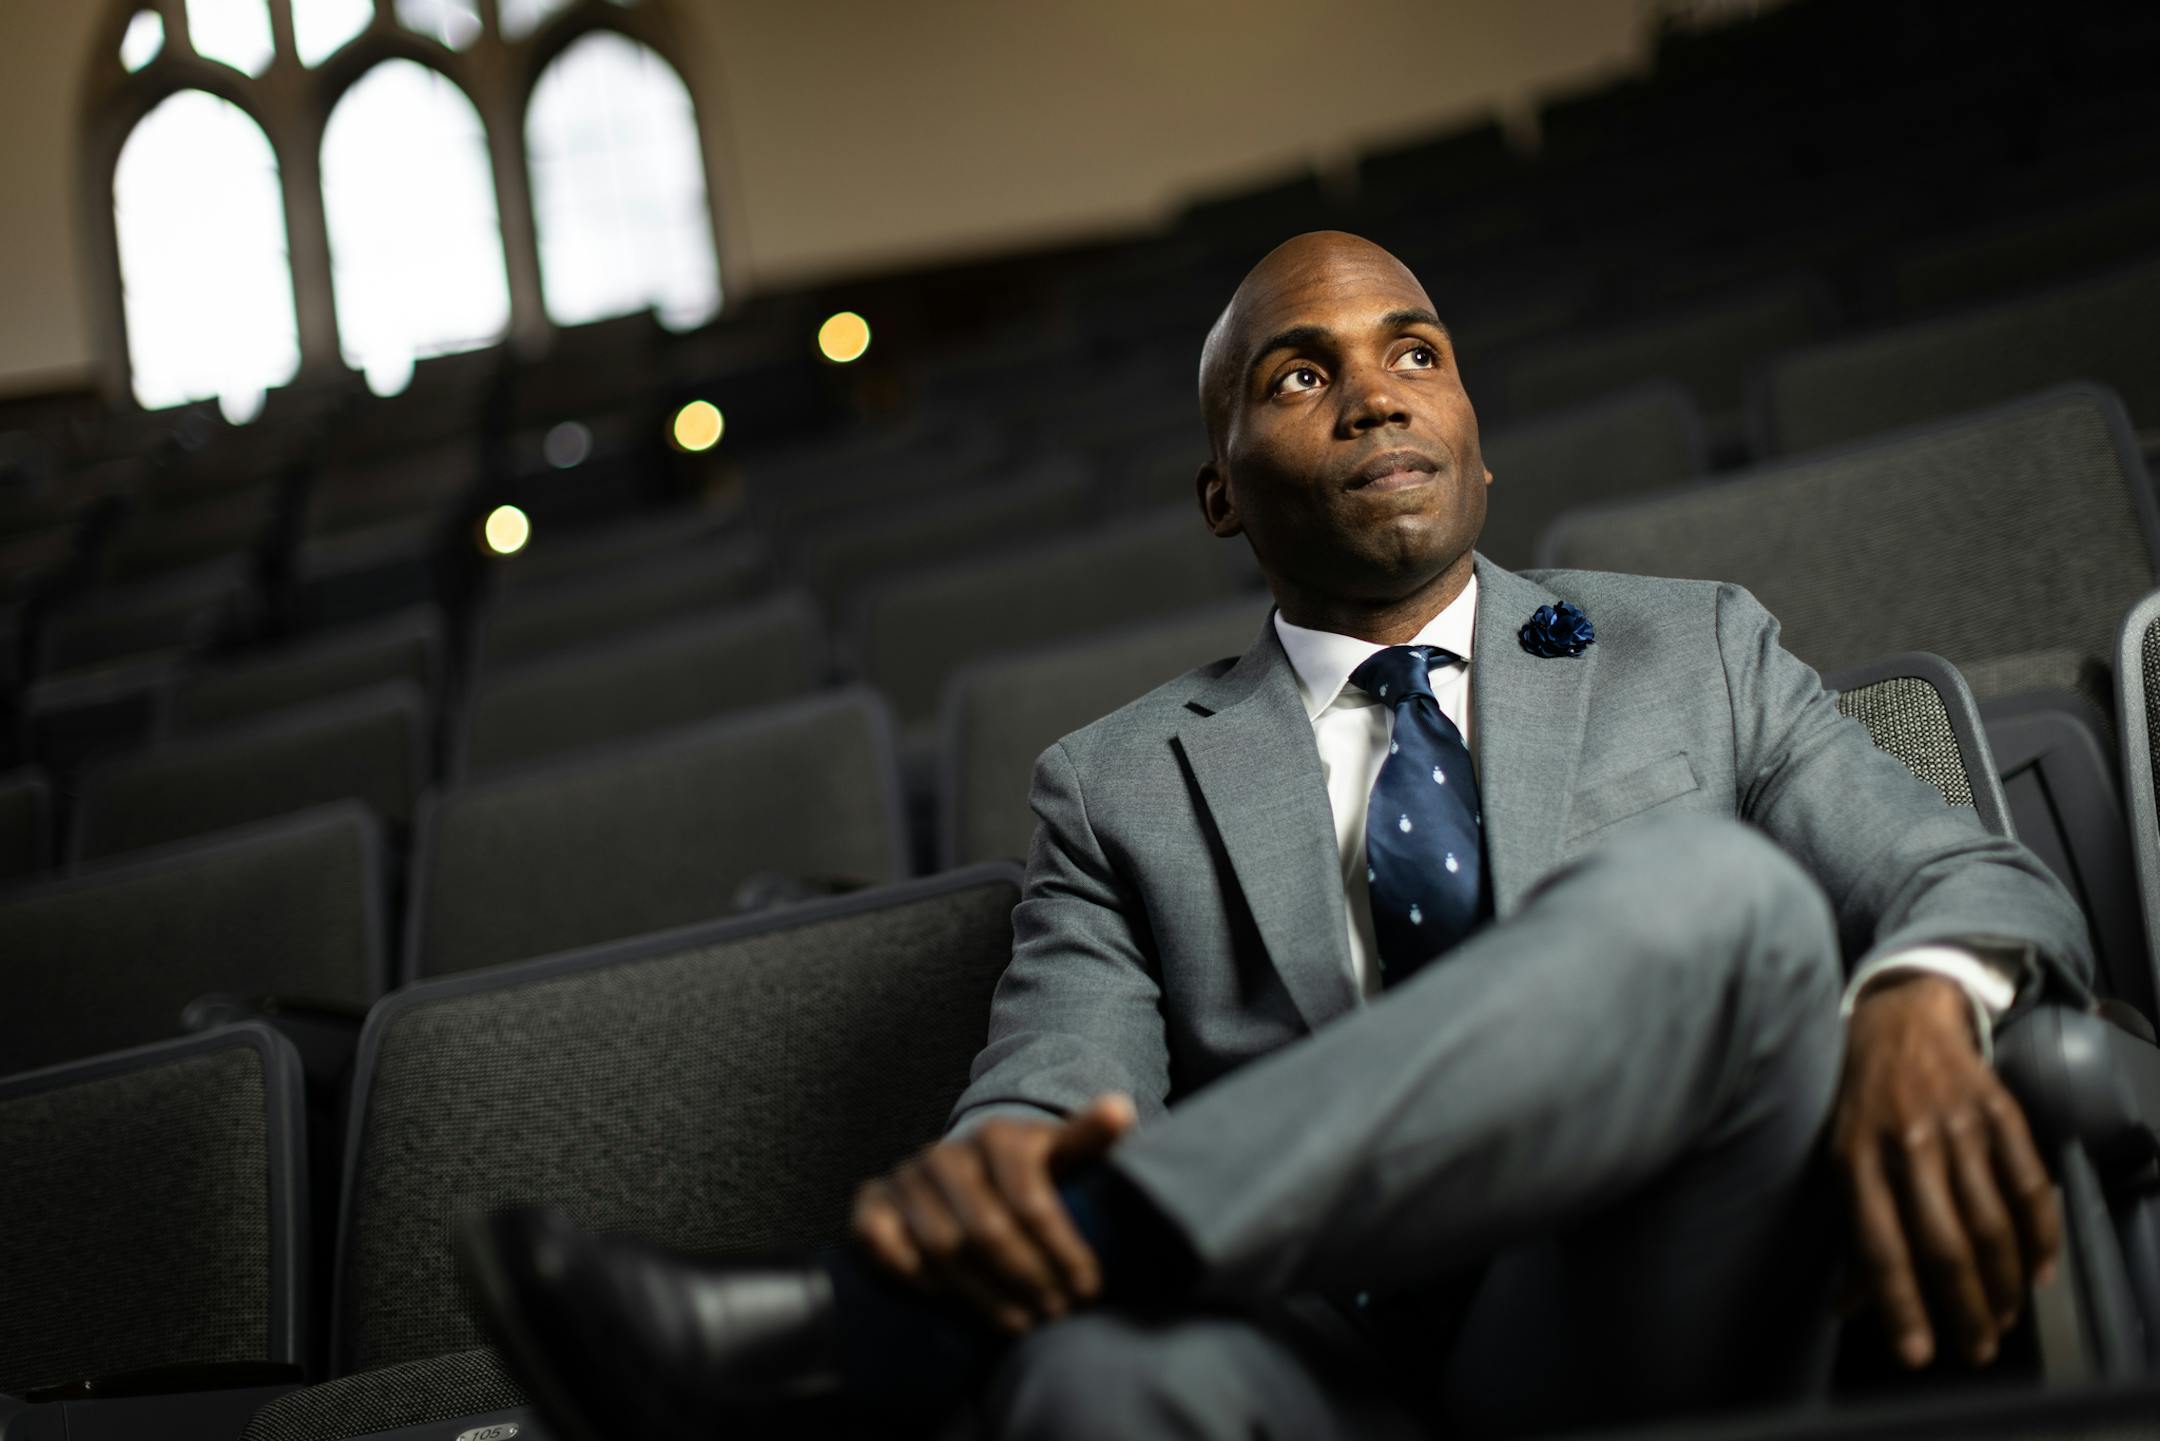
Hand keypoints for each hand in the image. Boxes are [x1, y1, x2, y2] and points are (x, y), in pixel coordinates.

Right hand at [850, 1093, 1137, 1333]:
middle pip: (987, 1231)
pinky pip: (884, 1245)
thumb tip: (1120, 1109)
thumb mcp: (1064, 1154)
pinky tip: (949, 1301)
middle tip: (1055, 1313)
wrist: (967, 1171)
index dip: (1063, 1251)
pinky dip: (914, 1277)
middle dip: (1028, 1279)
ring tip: (1020, 1322)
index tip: (1088, 1289)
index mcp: (999, 1136)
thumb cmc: (1027, 1173)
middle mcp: (947, 1152)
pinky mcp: (871, 1202)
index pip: (1032, 1202)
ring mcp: (906, 1177)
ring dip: (982, 1294)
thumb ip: (1090, 1137)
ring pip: (941, 1247)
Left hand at [1829, 974, 2059, 1368]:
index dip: (1899, 1305)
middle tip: (1977, 1349)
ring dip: (2003, 1283)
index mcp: (1855, 1158)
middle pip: (1943, 1243)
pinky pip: (2029, 1184)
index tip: (1918, 1355)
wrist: (1901, 1016)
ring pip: (1991, 1222)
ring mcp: (1957, 1126)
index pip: (1879, 1245)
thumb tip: (1848, 1309)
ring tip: (2004, 1318)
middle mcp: (1906, 1144)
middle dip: (1963, 1308)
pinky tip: (2039, 1272)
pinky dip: (2041, 1235)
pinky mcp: (1999, 1112)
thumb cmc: (1862, 1100)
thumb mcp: (1839, 1156)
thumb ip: (1851, 1231)